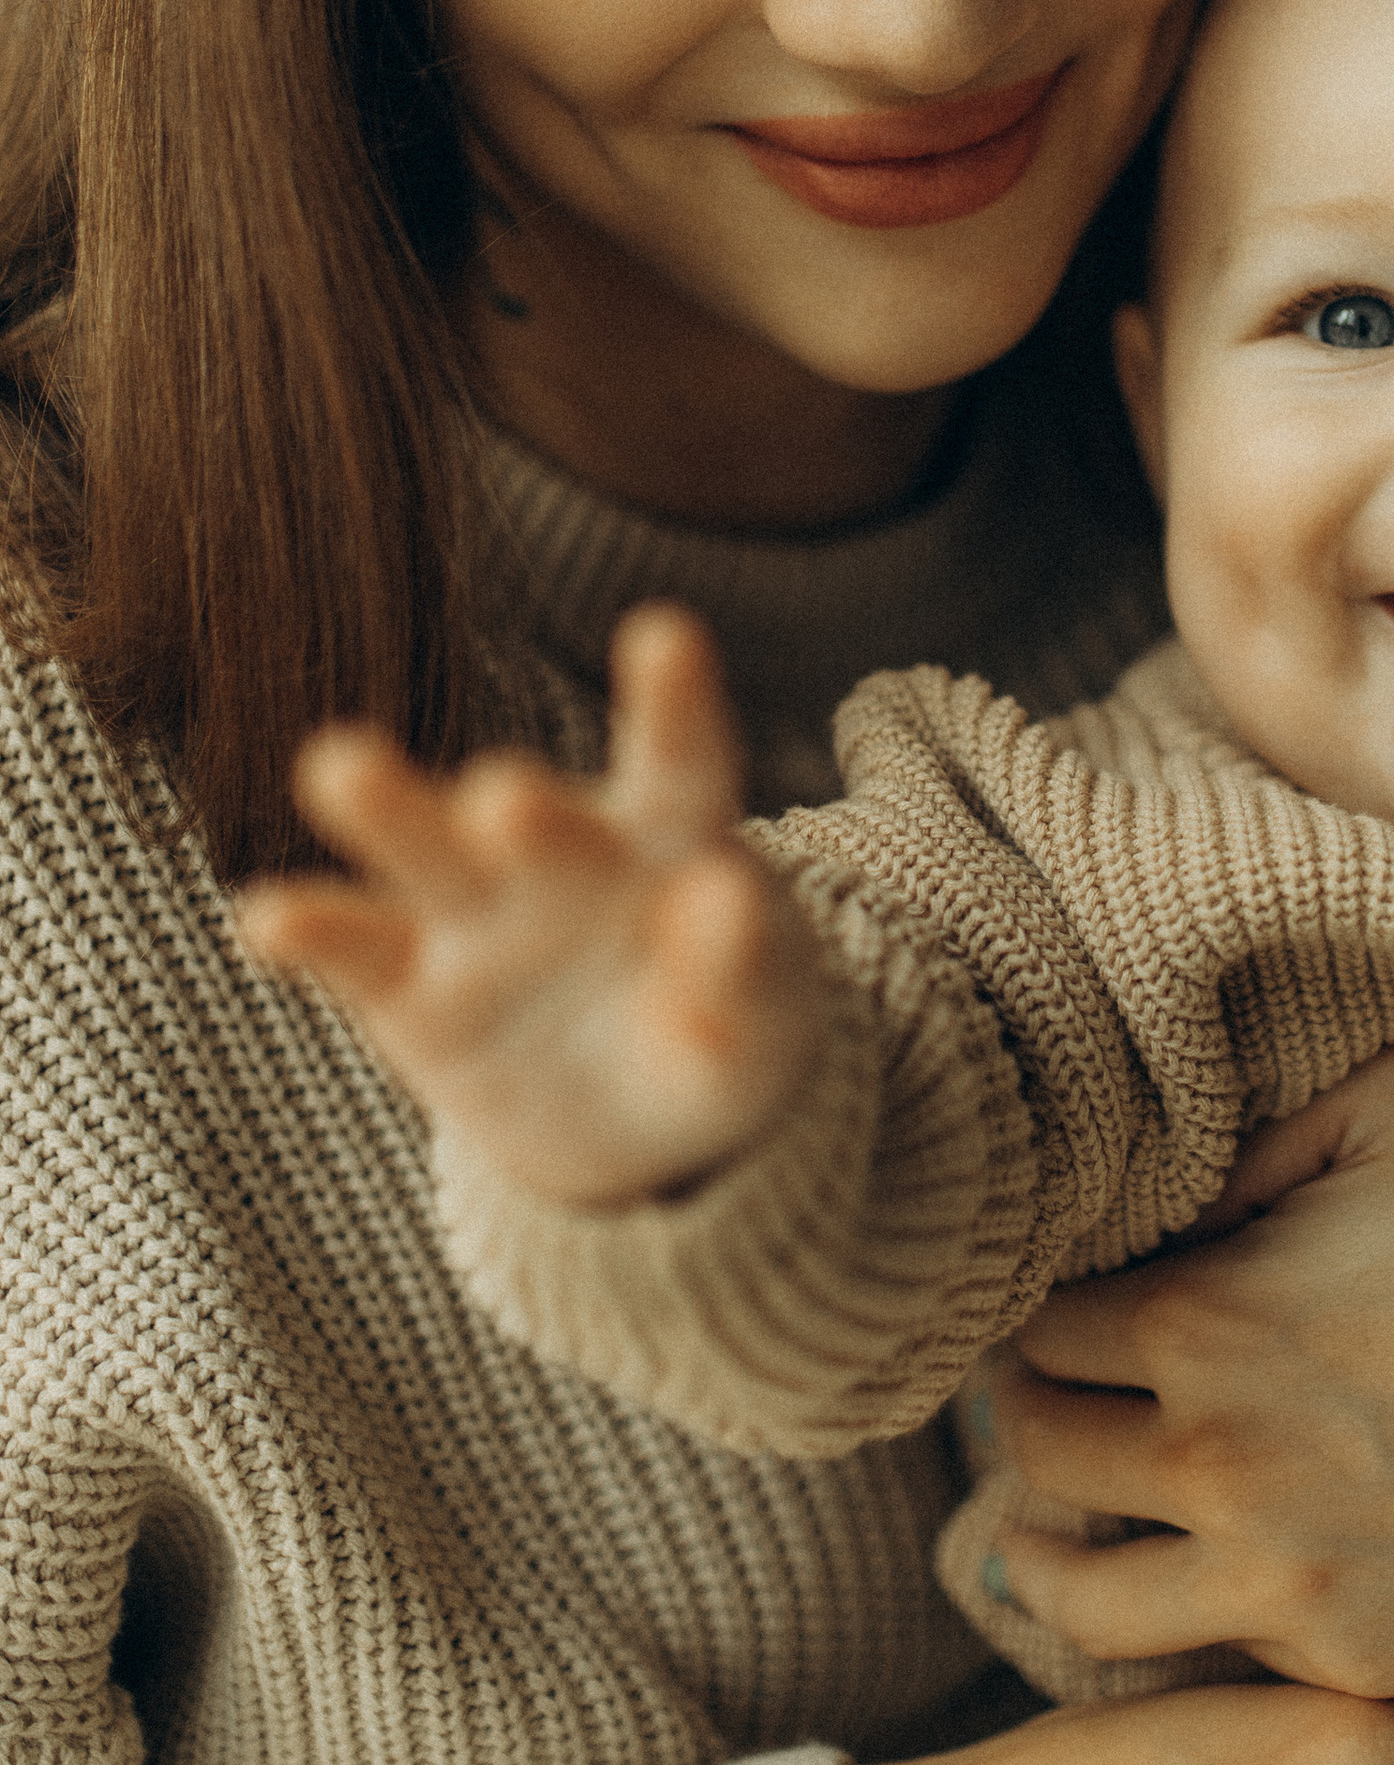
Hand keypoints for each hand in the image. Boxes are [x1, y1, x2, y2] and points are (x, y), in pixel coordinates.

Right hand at [236, 604, 824, 1204]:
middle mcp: (556, 850)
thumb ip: (740, 969)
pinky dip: (310, 931)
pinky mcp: (405, 987)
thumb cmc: (715, 1038)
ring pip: (425, 848)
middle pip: (533, 811)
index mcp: (666, 835)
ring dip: (387, 808)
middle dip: (522, 806)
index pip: (679, 763)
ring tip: (339, 765)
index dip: (673, 702)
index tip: (667, 636)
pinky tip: (267, 919)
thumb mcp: (755, 1022)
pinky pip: (355, 951)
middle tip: (508, 798)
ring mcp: (473, 910)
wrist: (637, 1129)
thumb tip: (728, 897)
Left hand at [980, 1041, 1393, 1695]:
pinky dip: (1171, 1615)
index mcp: (1204, 1323)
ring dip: (1046, 1546)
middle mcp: (1217, 1468)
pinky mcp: (1356, 1663)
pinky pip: (1202, 1657)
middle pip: (1031, 1456)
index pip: (1030, 1327)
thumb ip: (1246, 1141)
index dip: (1035, 1304)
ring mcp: (1285, 1585)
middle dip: (1030, 1415)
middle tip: (1047, 1395)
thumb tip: (1152, 1198)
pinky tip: (1179, 1573)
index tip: (1057, 1299)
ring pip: (1076, 1594)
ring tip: (1045, 1523)